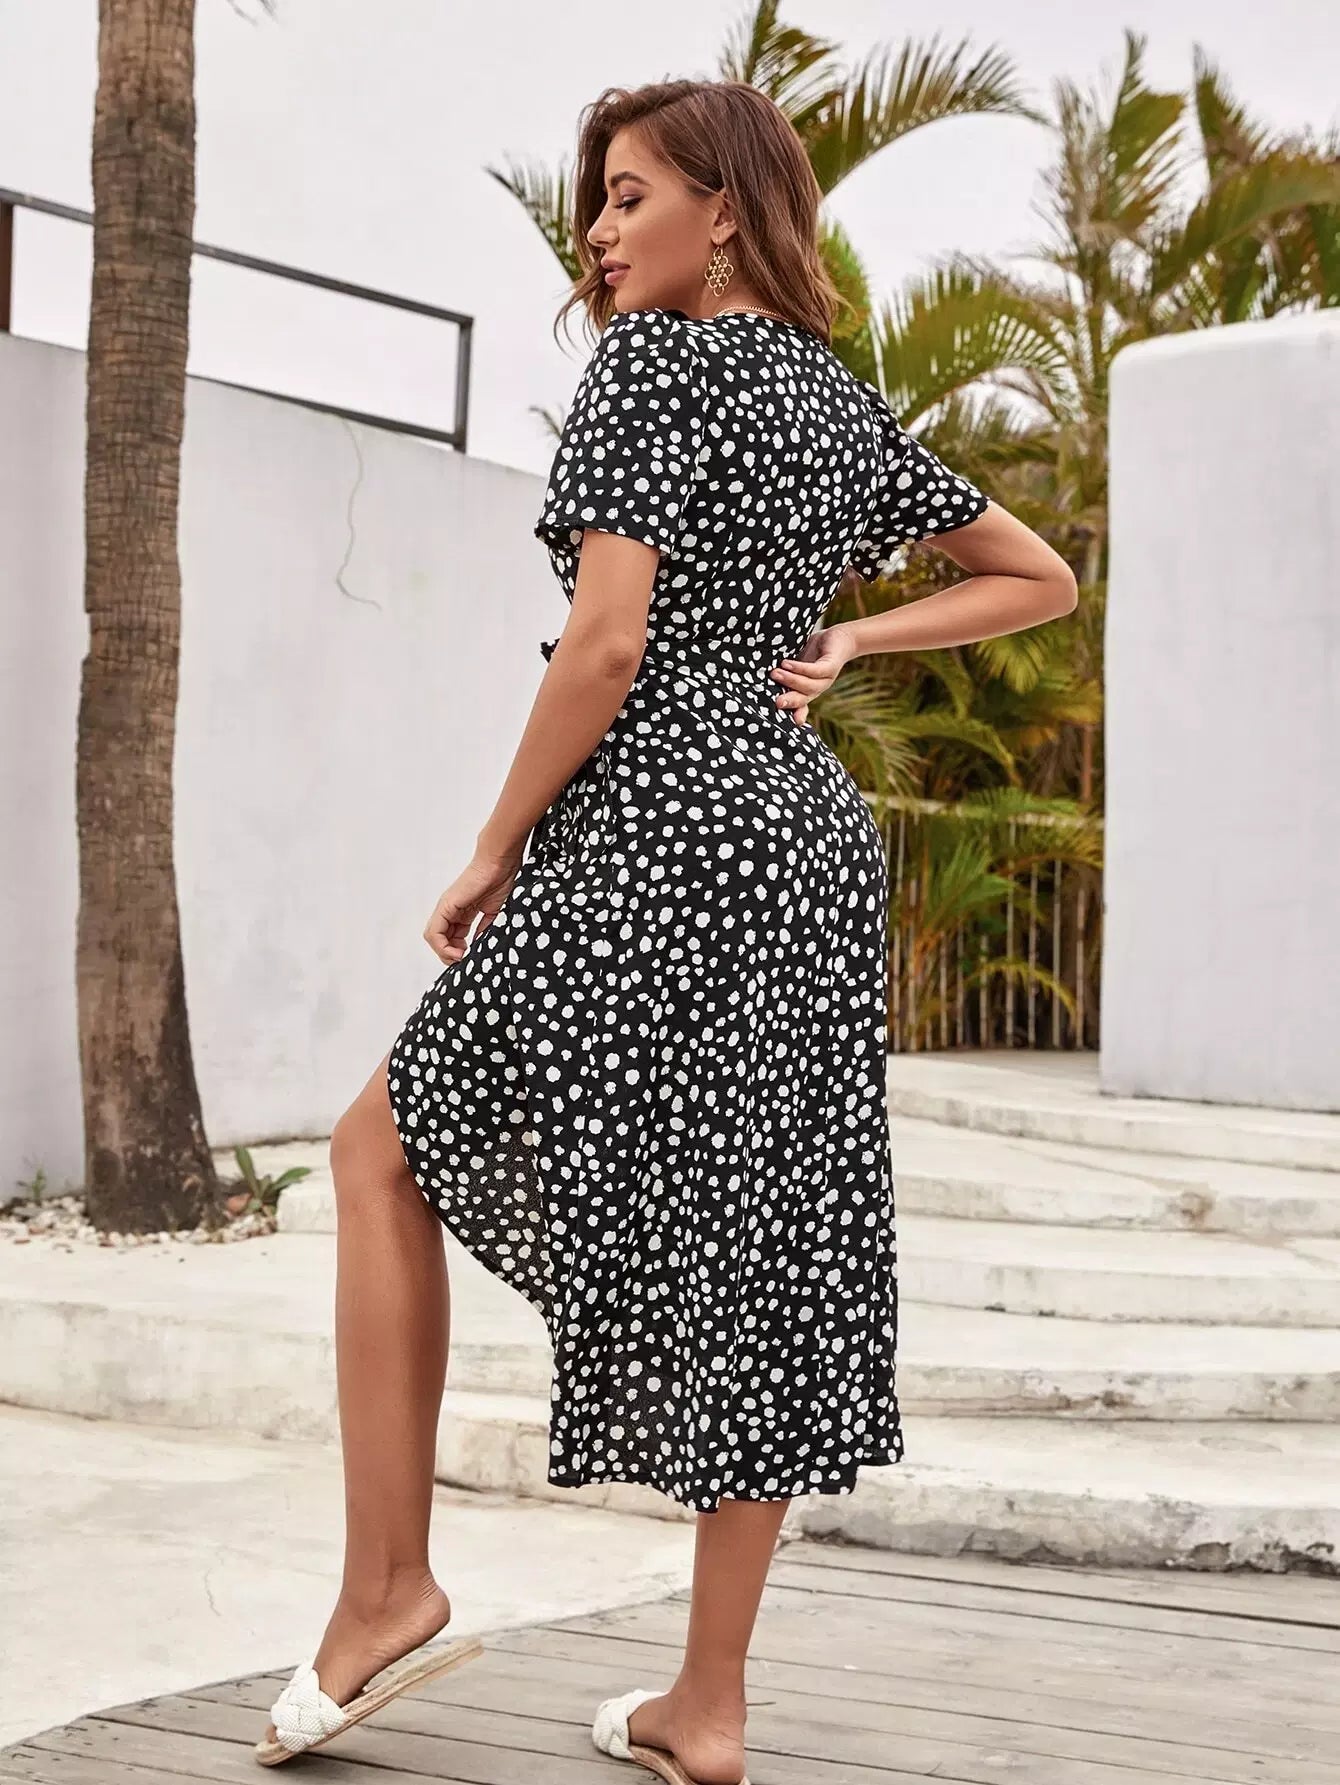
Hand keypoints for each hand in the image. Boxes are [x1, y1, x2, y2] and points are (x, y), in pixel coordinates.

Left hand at [423, 848, 522, 965]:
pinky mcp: (445, 906)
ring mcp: (446, 908)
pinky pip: (434, 932)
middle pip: (440, 940)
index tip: (473, 958)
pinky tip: (459, 952)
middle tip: (466, 961)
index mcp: (462, 913)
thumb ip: (485, 930)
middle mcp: (450, 911)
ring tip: (462, 958)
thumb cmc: (502, 881)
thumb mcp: (495, 913)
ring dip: (445, 954)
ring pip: (433, 938)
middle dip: (451, 955)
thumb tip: (479, 948)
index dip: (459, 952)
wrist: (501, 863)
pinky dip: (443, 947)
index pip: (451, 939)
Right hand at [770, 624, 855, 725]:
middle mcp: (818, 688)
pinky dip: (800, 669)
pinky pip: (815, 671)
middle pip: (803, 699)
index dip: (793, 714)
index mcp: (808, 691)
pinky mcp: (831, 666)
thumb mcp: (798, 665)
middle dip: (790, 702)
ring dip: (791, 680)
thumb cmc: (816, 652)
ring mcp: (826, 679)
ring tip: (775, 673)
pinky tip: (787, 664)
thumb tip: (764, 676)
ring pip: (809, 685)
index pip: (800, 707)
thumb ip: (785, 673)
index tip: (780, 717)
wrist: (840, 638)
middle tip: (777, 702)